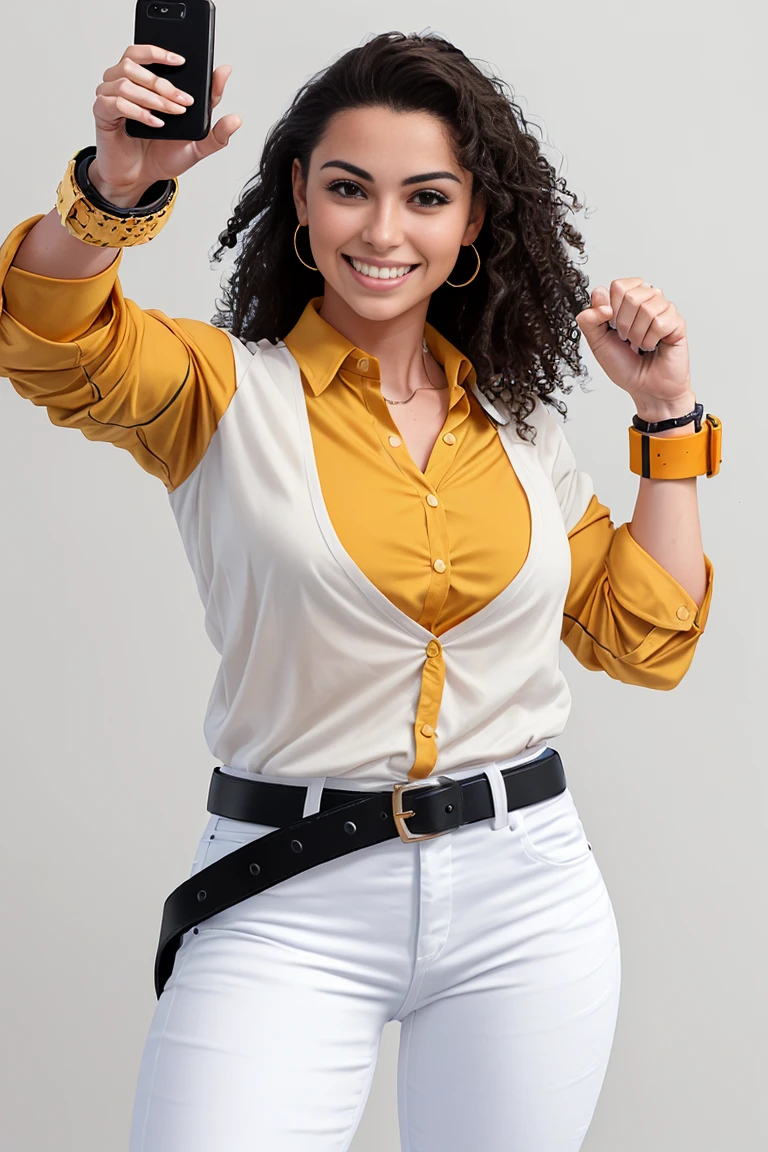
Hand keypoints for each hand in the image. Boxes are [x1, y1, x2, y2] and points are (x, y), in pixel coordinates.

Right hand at [91, 43, 241, 199]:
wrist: (141, 178)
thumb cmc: (163, 157)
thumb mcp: (196, 147)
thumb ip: (216, 132)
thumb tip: (236, 118)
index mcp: (148, 82)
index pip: (152, 54)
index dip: (165, 52)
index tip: (184, 61)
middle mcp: (128, 84)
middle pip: (136, 60)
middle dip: (165, 80)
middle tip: (184, 101)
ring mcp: (112, 96)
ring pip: (125, 77)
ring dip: (152, 95)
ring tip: (169, 114)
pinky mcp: (103, 113)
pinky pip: (115, 101)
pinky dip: (137, 111)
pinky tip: (154, 124)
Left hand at [575, 279, 693, 413]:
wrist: (644, 388)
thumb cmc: (625, 366)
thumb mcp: (597, 343)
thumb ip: (589, 319)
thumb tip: (599, 293)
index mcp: (628, 299)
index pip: (618, 286)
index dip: (611, 309)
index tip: (613, 328)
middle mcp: (648, 300)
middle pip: (631, 294)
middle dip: (623, 324)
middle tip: (628, 340)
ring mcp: (664, 309)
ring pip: (646, 308)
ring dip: (637, 335)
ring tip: (640, 345)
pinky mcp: (677, 322)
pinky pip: (660, 322)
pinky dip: (651, 340)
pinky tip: (653, 347)